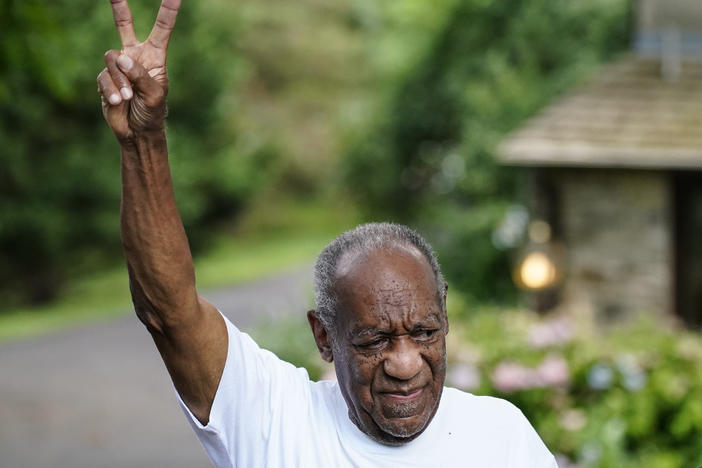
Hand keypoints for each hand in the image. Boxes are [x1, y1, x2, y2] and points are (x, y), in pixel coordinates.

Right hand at [97, 0, 180, 140]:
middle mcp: (135, 56)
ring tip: (128, 96)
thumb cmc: (152, 112)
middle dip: (119, 8)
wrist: (137, 131)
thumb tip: (122, 58)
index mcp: (155, 57)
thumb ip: (141, 75)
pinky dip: (111, 90)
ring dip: (120, 79)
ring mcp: (118, 67)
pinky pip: (103, 77)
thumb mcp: (154, 94)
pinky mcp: (104, 78)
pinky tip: (119, 101)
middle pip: (124, 26)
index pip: (162, 30)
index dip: (167, 11)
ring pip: (112, 59)